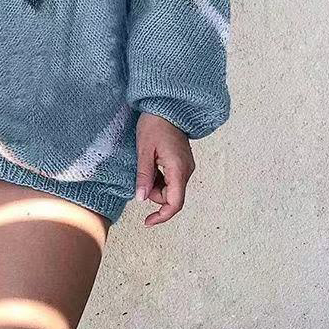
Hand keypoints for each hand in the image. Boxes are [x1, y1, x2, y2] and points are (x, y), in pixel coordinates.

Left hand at [135, 112, 195, 226]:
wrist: (165, 106)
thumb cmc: (154, 124)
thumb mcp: (144, 150)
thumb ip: (144, 175)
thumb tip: (141, 199)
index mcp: (178, 169)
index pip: (175, 203)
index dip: (162, 216)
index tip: (147, 221)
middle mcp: (187, 170)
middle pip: (171, 197)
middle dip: (154, 194)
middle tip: (141, 175)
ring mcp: (187, 166)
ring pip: (171, 189)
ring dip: (156, 185)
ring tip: (146, 164)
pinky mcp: (183, 162)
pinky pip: (172, 179)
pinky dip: (160, 178)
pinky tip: (152, 164)